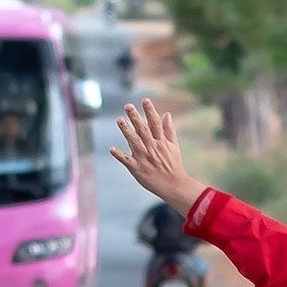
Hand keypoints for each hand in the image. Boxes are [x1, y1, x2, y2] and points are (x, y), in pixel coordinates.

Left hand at [109, 99, 205, 215]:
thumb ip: (169, 130)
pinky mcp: (137, 169)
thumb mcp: (174, 146)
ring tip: (119, 120)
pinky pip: (126, 160)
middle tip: (128, 106)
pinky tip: (112, 149)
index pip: (155, 123)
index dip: (150, 111)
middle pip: (143, 130)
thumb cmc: (173, 165)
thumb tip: (166, 114)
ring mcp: (144, 158)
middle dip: (135, 117)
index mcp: (161, 142)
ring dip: (126, 131)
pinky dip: (119, 155)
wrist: (173, 185)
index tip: (145, 100)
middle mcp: (152, 148)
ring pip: (134, 142)